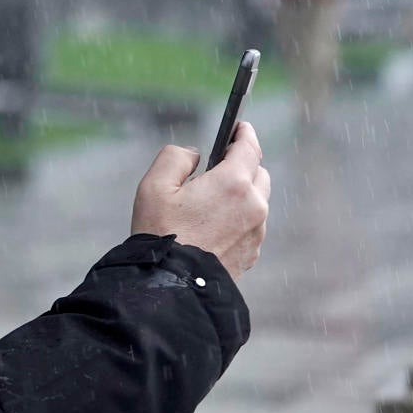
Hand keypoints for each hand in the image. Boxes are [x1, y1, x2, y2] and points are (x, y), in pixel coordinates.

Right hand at [129, 121, 270, 279]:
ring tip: (210, 202)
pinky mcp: (253, 252)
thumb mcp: (154, 184)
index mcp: (232, 183)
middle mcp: (253, 205)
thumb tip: (195, 155)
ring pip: (257, 200)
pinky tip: (212, 226)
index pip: (249, 147)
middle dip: (241, 165)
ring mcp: (257, 231)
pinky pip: (251, 224)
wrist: (174, 284)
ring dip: (240, 193)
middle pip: (258, 173)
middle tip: (216, 167)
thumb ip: (176, 156)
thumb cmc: (160, 232)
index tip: (239, 127)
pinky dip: (239, 217)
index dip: (244, 133)